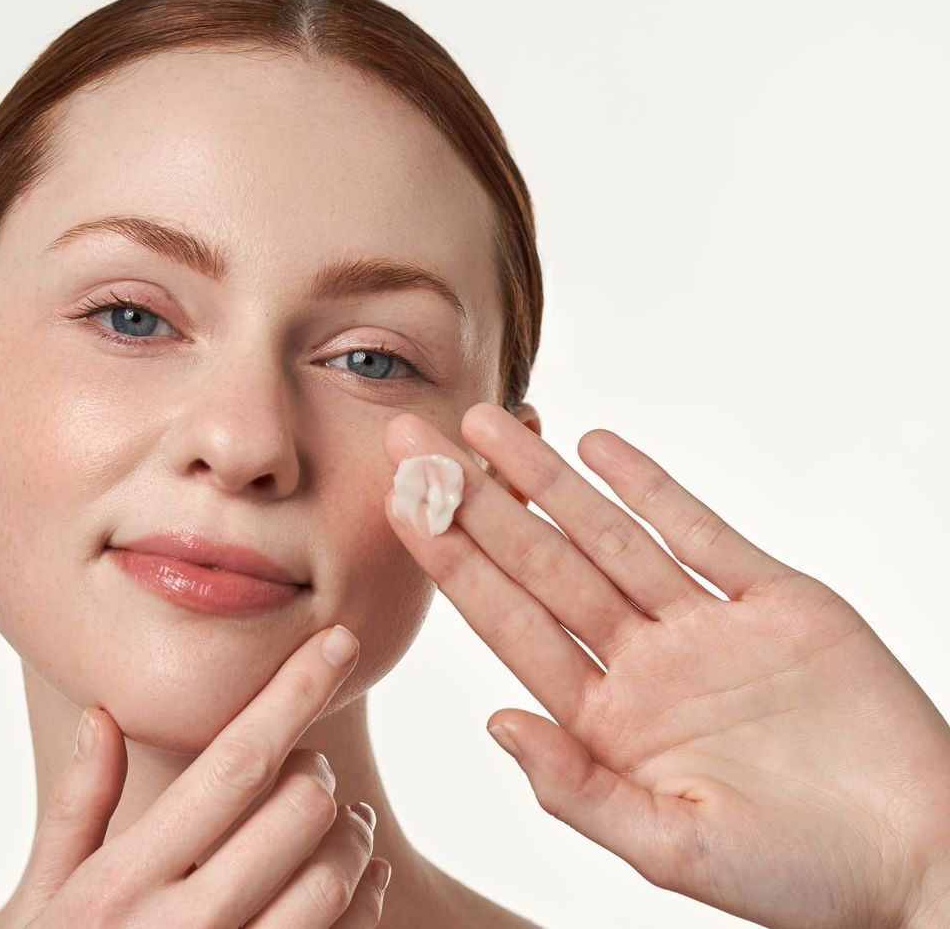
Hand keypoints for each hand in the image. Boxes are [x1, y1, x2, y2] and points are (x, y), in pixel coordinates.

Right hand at [0, 624, 391, 928]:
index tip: (339, 641)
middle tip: (311, 768)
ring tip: (339, 825)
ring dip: (352, 837)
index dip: (294, 691)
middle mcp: (182, 925)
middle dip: (320, 770)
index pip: (233, 761)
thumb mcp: (38, 901)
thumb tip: (101, 714)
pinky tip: (353, 884)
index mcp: (125, 879)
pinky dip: (364, 901)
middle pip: (297, 810)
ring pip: (332, 880)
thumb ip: (75, 808)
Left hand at [382, 402, 949, 928]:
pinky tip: (596, 446)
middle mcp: (643, 664)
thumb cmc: (800, 874)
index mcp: (607, 721)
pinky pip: (700, 532)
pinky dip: (651, 486)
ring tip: (488, 424)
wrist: (923, 856)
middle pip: (541, 565)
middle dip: (475, 501)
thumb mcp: (672, 849)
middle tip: (413, 437)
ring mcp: (705, 627)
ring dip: (547, 479)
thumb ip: (576, 786)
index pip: (509, 625)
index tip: (402, 504)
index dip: (453, 562)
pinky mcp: (775, 601)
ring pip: (609, 536)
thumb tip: (494, 720)